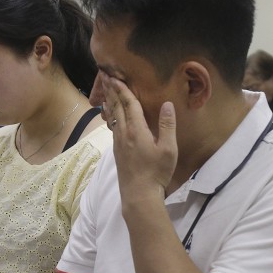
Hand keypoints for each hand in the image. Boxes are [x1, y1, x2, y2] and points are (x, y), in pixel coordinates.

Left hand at [106, 77, 177, 202]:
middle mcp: (124, 133)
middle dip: (111, 91)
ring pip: (112, 117)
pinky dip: (110, 115)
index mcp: (137, 130)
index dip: (123, 90)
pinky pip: (112, 126)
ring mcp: (118, 143)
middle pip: (117, 107)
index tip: (115, 77)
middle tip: (105, 77)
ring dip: (109, 102)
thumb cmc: (156, 172)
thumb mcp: (168, 149)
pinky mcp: (117, 151)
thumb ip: (167, 125)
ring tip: (105, 91)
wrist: (139, 194)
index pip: (129, 104)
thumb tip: (167, 104)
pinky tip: (110, 115)